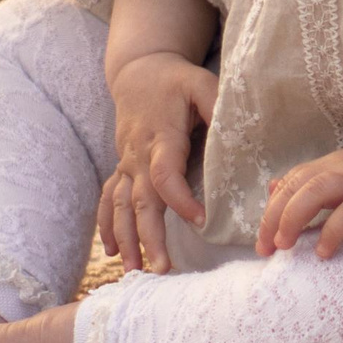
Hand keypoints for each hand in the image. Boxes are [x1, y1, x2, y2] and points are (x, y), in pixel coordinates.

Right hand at [99, 51, 216, 273]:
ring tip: (135, 270)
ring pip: (120, 206)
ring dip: (126, 238)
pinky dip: (107, 226)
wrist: (138, 73)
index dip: (180, 198)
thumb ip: (216, 104)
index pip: (165, 174)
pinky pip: (109, 199)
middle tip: (162, 267)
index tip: (200, 220)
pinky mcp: (122, 168)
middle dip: (149, 235)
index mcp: (161, 136)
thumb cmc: (175, 80)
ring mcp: (126, 164)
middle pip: (140, 200)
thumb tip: (235, 129)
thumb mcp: (200, 82)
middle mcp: (138, 155)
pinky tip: (112, 252)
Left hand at [256, 146, 342, 258]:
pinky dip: (332, 232)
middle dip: (275, 216)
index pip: (292, 181)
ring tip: (286, 246)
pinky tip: (325, 253)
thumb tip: (275, 188)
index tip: (263, 242)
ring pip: (318, 190)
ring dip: (294, 217)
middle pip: (298, 184)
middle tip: (267, 248)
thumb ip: (316, 184)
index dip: (271, 210)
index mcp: (336, 164)